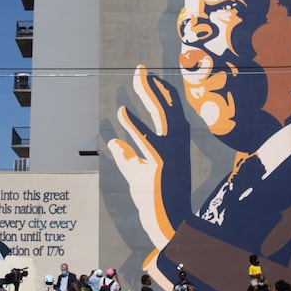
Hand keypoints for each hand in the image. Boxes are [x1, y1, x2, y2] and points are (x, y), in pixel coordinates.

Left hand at [107, 64, 191, 248]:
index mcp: (175, 143)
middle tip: (140, 68)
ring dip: (149, 94)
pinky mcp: (159, 165)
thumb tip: (113, 140)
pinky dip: (134, 124)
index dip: (159, 90)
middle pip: (167, 106)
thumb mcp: (136, 173)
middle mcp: (177, 144)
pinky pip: (146, 140)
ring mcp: (170, 154)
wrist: (168, 223)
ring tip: (138, 77)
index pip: (170, 109)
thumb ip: (126, 155)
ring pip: (162, 116)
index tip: (148, 75)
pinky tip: (122, 111)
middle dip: (153, 85)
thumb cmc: (153, 198)